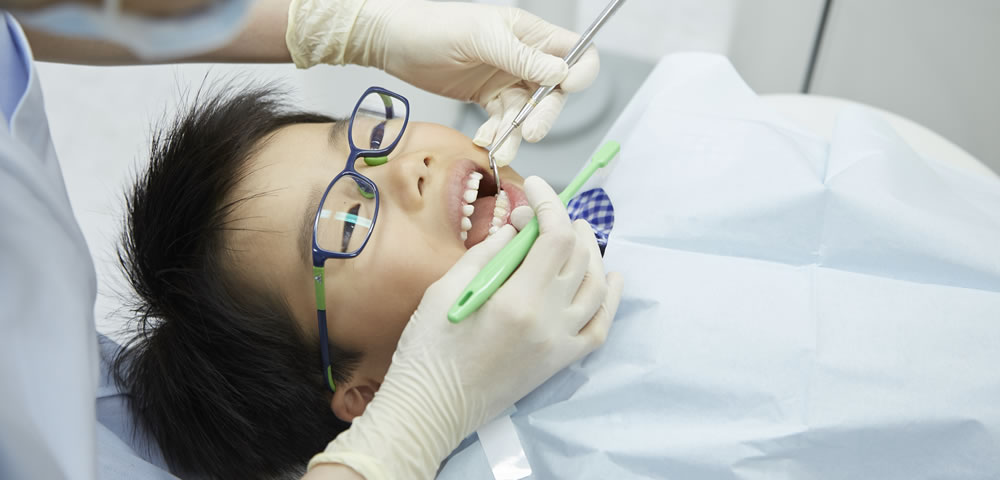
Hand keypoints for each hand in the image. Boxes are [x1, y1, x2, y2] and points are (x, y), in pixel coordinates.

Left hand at [286, 0, 599, 165]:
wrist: (392, 41)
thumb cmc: (432, 25)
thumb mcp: (479, 37)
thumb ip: (520, 56)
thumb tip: (560, 73)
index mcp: (530, 33)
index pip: (576, 53)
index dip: (579, 73)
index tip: (564, 90)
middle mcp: (525, 56)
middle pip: (555, 91)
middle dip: (544, 114)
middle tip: (529, 132)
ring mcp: (506, 78)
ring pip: (528, 112)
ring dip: (517, 132)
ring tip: (501, 147)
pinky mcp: (487, 97)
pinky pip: (504, 121)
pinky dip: (498, 134)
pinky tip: (485, 140)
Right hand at [306, 177, 622, 479]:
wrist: (431, 409)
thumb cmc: (428, 349)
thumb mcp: (445, 288)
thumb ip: (487, 252)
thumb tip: (516, 225)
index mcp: (516, 300)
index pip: (553, 237)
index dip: (548, 203)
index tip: (533, 185)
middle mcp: (548, 321)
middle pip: (578, 257)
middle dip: (567, 223)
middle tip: (546, 212)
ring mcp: (559, 344)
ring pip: (596, 286)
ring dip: (591, 254)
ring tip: (577, 235)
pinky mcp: (561, 362)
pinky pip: (600, 326)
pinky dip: (610, 299)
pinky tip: (611, 277)